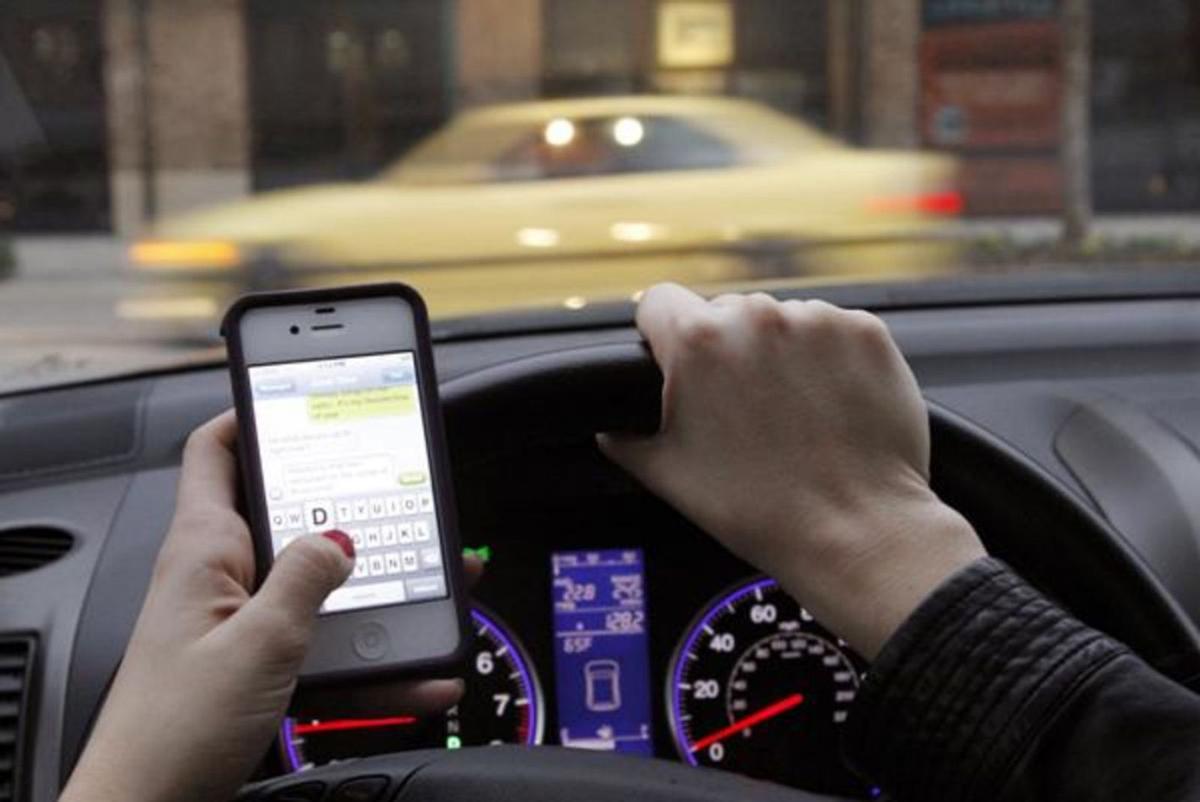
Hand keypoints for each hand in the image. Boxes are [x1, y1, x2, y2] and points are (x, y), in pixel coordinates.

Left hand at [61, 411, 473, 801]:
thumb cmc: (174, 729)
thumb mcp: (259, 643)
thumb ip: (305, 579)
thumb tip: (340, 535)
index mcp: (204, 549)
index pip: (215, 450)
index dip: (254, 412)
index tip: (306, 396)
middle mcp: (220, 575)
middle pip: (288, 513)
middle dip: (348, 506)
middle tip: (401, 495)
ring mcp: (240, 619)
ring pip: (320, 584)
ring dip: (376, 589)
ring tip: (436, 586)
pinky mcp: (259, 661)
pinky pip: (327, 643)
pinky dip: (373, 655)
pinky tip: (415, 672)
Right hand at [599, 285, 984, 657]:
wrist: (852, 529)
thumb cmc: (757, 508)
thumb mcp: (667, 476)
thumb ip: (626, 439)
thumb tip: (609, 429)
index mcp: (698, 342)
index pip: (659, 302)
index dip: (661, 334)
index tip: (675, 361)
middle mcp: (756, 317)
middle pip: (724, 312)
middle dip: (726, 351)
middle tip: (741, 407)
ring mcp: (818, 321)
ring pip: (781, 321)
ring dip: (779, 353)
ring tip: (791, 413)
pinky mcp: (866, 333)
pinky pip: (832, 331)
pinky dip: (828, 360)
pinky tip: (828, 407)